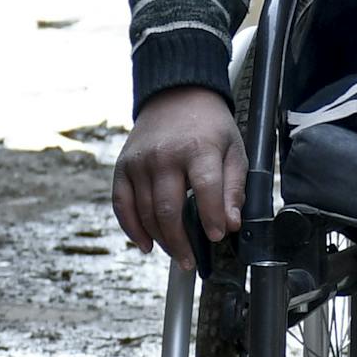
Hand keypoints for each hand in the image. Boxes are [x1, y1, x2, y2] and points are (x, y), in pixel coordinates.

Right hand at [113, 86, 244, 259]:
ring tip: (176, 254)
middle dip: (180, 242)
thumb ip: (234, 187)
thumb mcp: (234, 149)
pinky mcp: (123, 167)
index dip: (211, 217)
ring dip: (161, 240)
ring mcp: (140, 162)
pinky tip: (146, 245)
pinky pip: (121, 204)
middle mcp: (164, 155)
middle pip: (169, 209)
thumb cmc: (210, 127)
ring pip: (145, 212)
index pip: (205, 189)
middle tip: (191, 261)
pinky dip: (132, 229)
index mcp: (198, 148)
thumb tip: (231, 223)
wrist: (176, 95)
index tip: (218, 237)